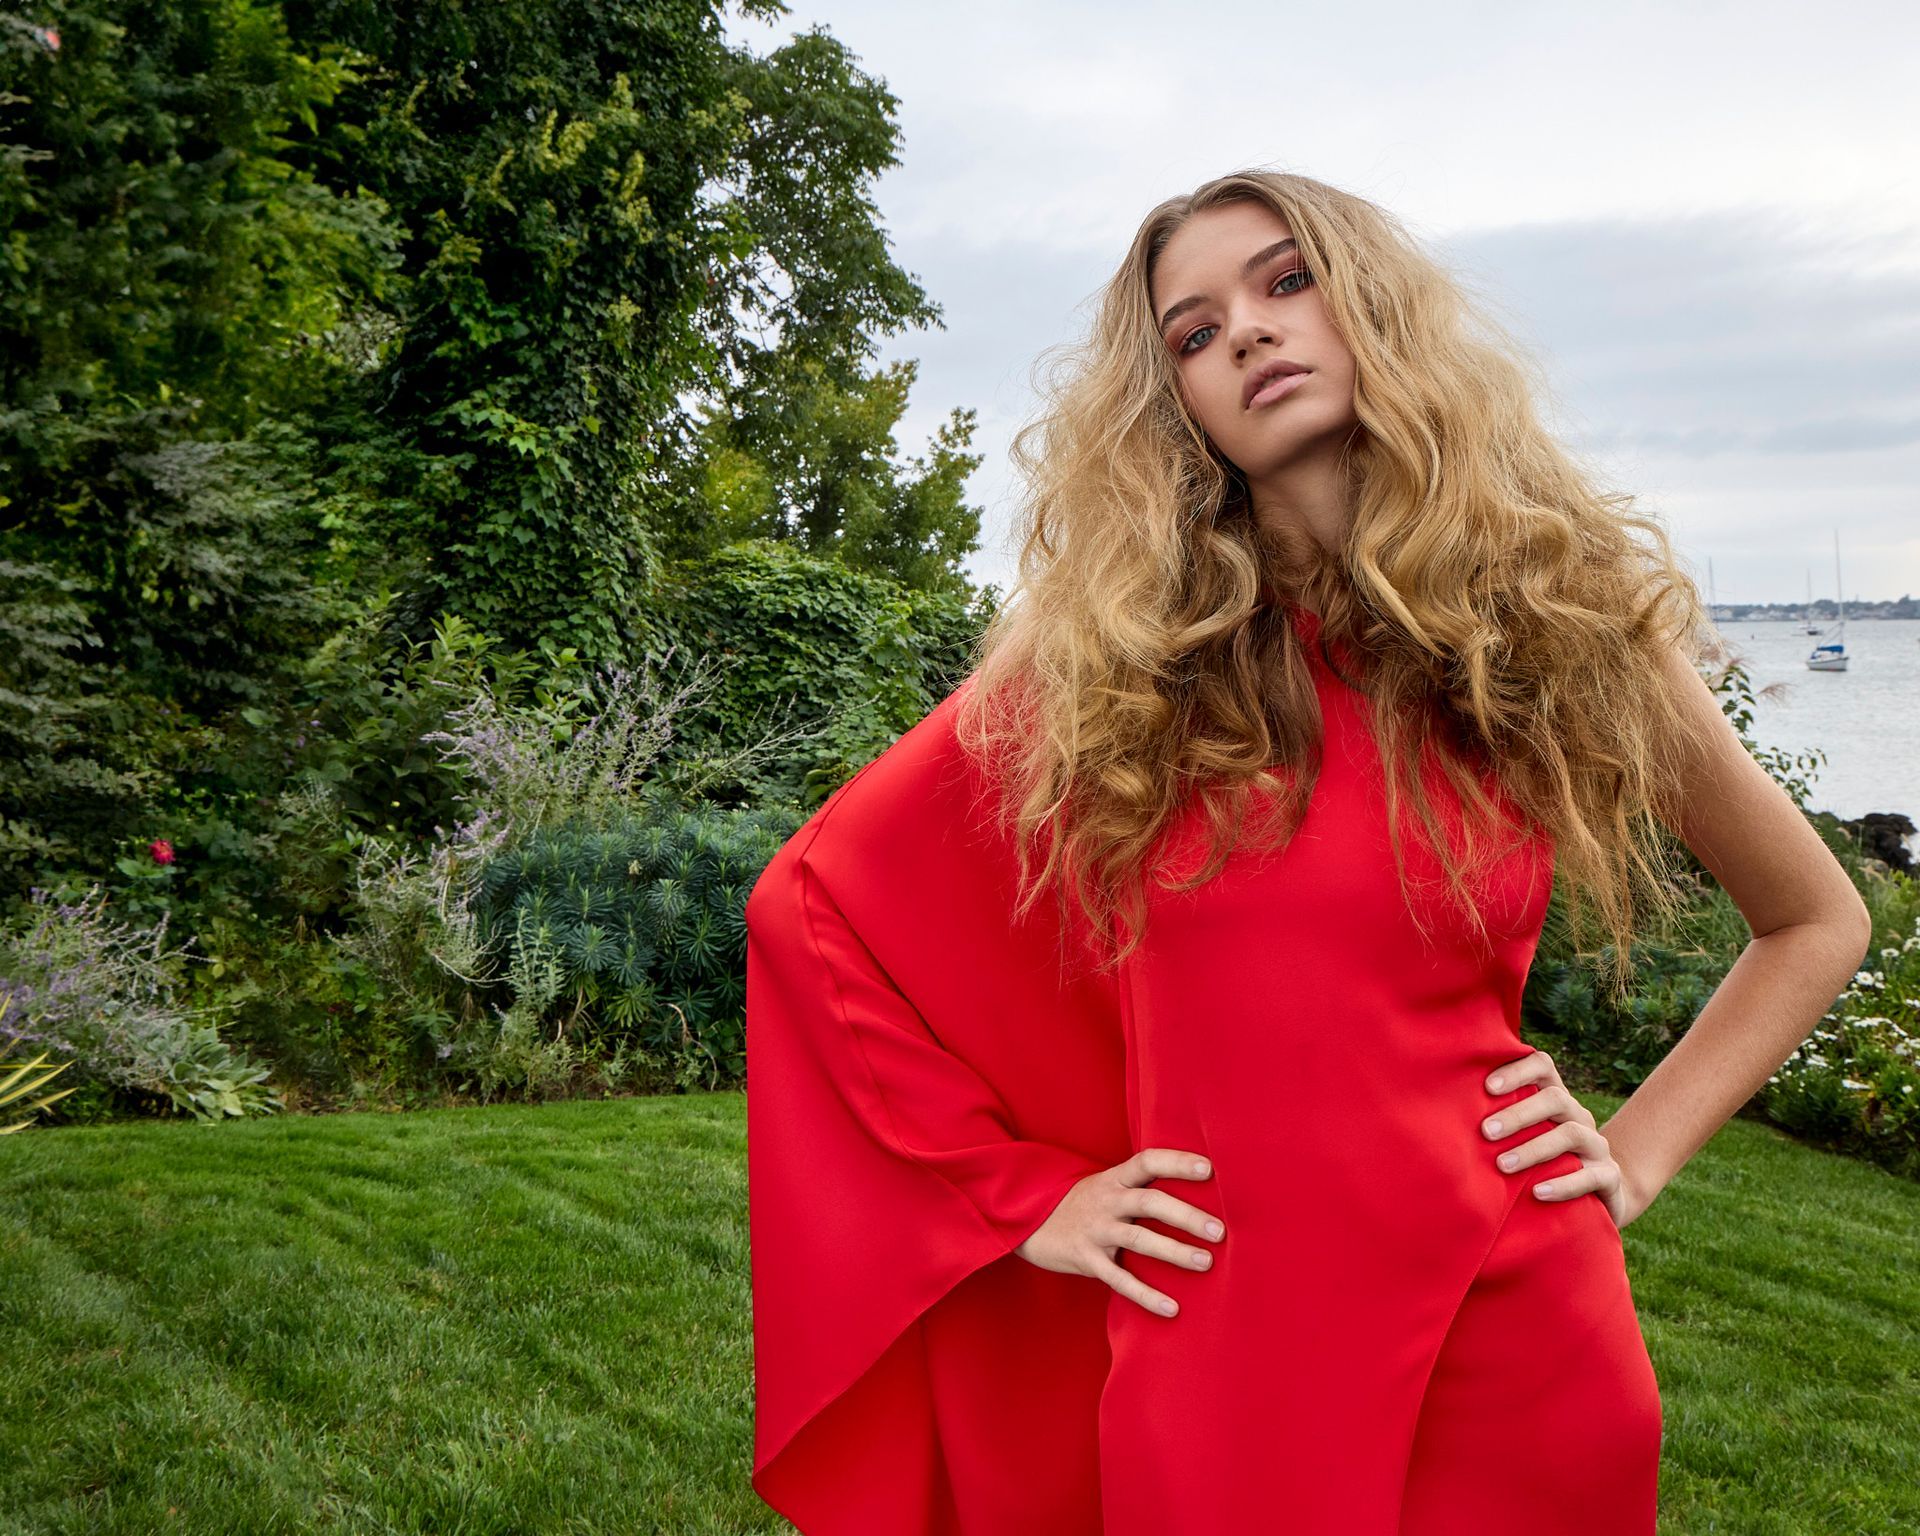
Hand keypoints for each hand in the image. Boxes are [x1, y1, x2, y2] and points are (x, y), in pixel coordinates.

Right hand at [1014, 1147, 1223, 1317]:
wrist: (1028, 1222)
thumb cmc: (1083, 1205)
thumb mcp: (1107, 1187)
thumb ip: (1140, 1188)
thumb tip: (1195, 1195)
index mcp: (1114, 1179)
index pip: (1148, 1162)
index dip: (1177, 1163)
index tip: (1208, 1170)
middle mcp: (1106, 1201)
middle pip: (1150, 1201)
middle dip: (1186, 1215)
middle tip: (1219, 1231)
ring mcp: (1095, 1230)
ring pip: (1138, 1239)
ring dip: (1174, 1251)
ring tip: (1206, 1262)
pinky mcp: (1086, 1259)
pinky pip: (1119, 1279)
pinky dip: (1146, 1295)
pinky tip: (1171, 1308)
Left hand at [1482, 1048, 1636, 1230]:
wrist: (1598, 1196)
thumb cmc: (1541, 1161)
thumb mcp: (1522, 1137)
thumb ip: (1496, 1120)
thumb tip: (1442, 1107)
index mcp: (1555, 1098)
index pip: (1543, 1065)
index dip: (1517, 1070)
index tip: (1488, 1087)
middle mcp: (1578, 1116)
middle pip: (1555, 1099)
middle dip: (1518, 1114)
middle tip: (1485, 1132)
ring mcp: (1597, 1145)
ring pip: (1572, 1134)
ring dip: (1534, 1148)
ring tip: (1503, 1165)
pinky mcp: (1608, 1177)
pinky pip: (1591, 1176)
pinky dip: (1563, 1184)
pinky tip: (1538, 1193)